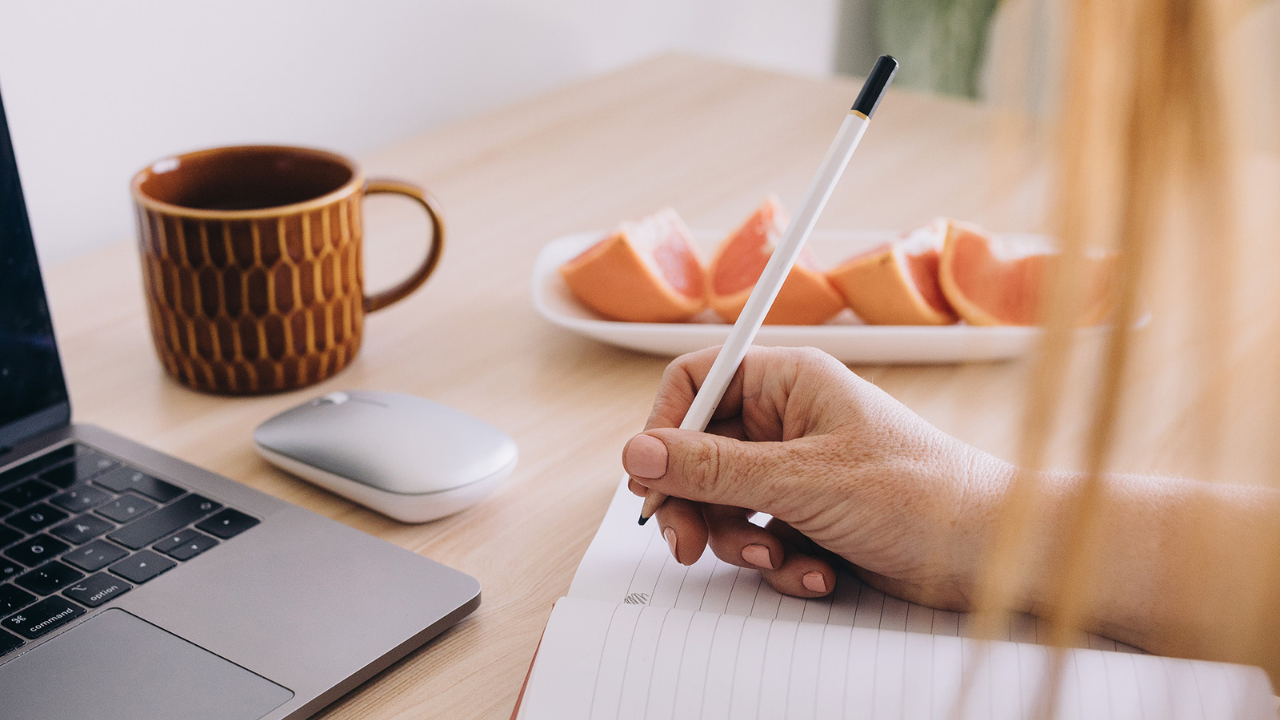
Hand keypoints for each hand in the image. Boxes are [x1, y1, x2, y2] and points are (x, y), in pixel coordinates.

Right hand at [624, 346, 1014, 609]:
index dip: (664, 427)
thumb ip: (712, 469)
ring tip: (780, 556)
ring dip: (742, 540)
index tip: (651, 478)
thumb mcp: (802, 479)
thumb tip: (638, 453)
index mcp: (788, 382)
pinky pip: (760, 534)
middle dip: (695, 504)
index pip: (696, 381)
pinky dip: (779, 561)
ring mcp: (798, 470)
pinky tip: (816, 572)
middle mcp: (788, 420)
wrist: (987, 552)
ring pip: (725, 502)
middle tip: (687, 544)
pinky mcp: (810, 515)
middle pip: (700, 452)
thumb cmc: (919, 493)